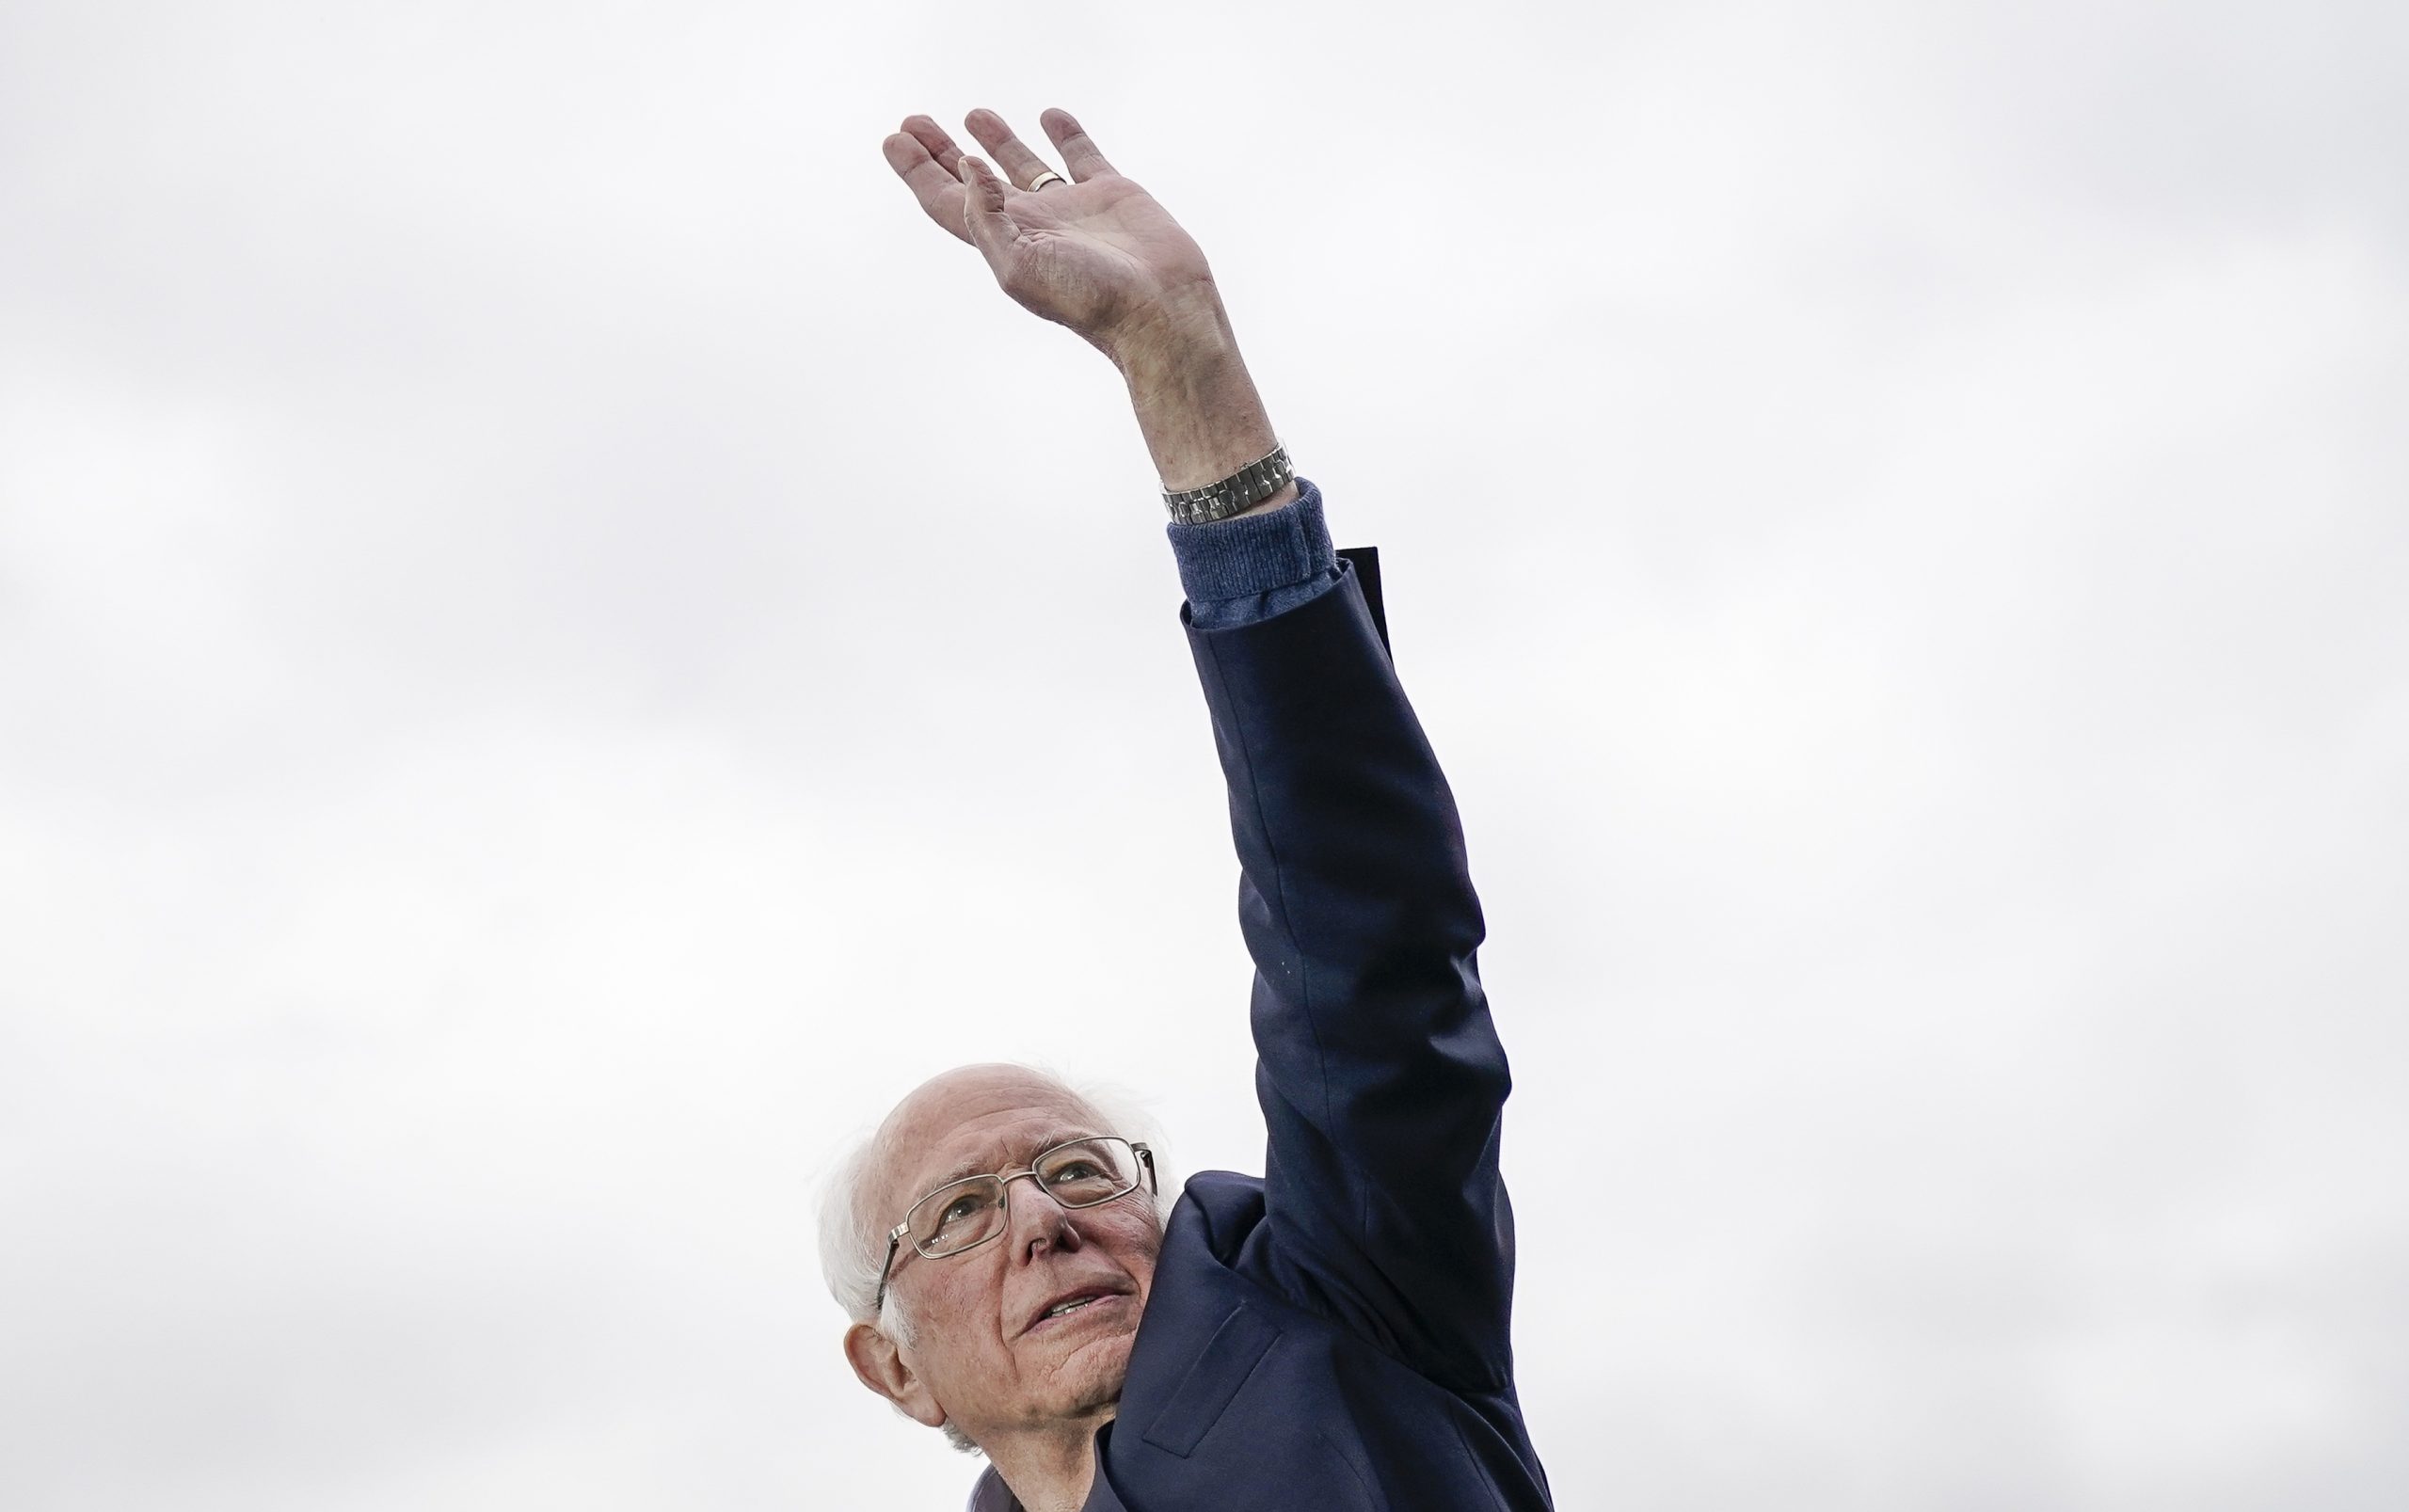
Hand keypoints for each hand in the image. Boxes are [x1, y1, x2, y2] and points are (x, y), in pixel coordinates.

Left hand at [881, 108, 1222, 361]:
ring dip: (996, 140)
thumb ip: (986, 216)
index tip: (894, 139)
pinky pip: (1081, 154)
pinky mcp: (1111, 193)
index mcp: (1004, 242)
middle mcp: (1033, 224)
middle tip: (914, 122)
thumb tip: (965, 165)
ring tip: (972, 114)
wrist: (1160, 310)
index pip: (947, 201)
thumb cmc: (1090, 299)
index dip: (918, 172)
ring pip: (1025, 164)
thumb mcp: (1020, 264)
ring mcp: (1072, 208)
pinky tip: (1049, 116)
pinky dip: (1065, 133)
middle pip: (975, 180)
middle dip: (941, 153)